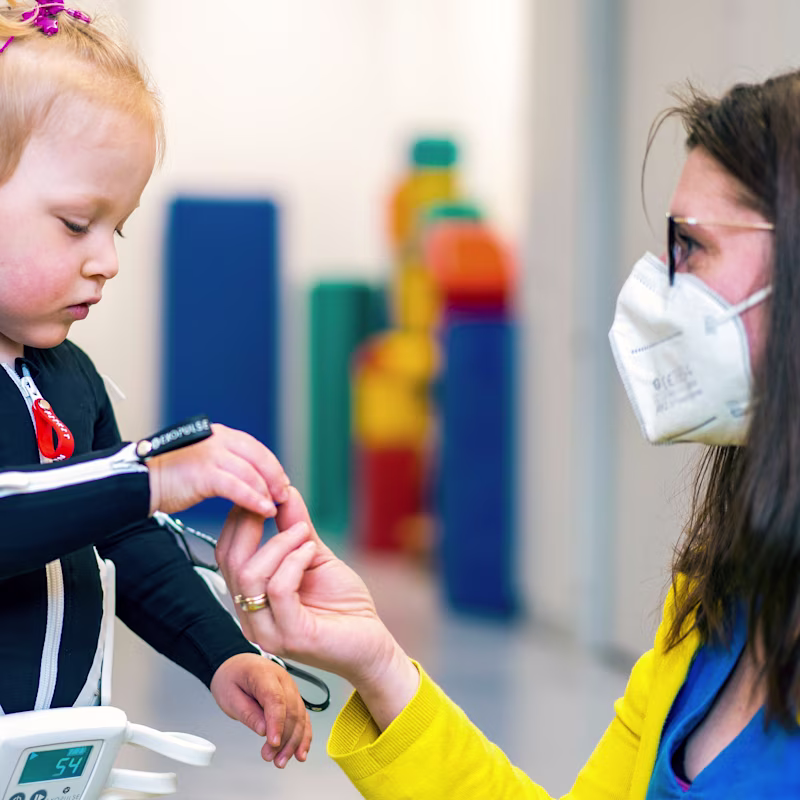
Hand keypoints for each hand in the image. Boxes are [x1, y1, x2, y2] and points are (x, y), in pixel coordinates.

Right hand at [147, 424, 289, 517]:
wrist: (140, 482)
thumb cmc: (171, 477)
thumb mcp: (205, 462)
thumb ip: (228, 464)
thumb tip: (254, 477)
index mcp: (218, 435)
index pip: (255, 448)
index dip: (271, 466)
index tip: (281, 482)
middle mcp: (216, 439)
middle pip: (258, 456)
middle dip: (274, 477)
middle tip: (283, 495)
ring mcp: (209, 454)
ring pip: (250, 472)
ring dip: (266, 491)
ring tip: (274, 506)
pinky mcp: (202, 473)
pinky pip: (236, 486)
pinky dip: (253, 498)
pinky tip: (262, 509)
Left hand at [209, 652, 311, 766]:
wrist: (237, 666)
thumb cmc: (232, 678)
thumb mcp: (229, 695)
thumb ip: (247, 712)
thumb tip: (263, 730)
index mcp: (265, 674)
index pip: (276, 698)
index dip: (276, 722)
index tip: (273, 743)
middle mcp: (283, 680)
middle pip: (291, 710)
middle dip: (284, 738)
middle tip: (270, 757)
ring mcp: (291, 689)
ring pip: (300, 716)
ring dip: (294, 741)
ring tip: (281, 761)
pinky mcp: (293, 698)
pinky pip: (303, 717)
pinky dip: (303, 736)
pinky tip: (300, 752)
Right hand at [215, 489, 419, 729]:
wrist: (371, 643)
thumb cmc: (344, 606)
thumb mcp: (315, 556)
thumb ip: (296, 528)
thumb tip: (285, 491)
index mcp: (252, 598)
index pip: (227, 554)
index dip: (239, 520)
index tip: (262, 493)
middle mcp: (252, 617)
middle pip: (230, 563)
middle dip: (249, 525)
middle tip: (274, 503)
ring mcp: (268, 631)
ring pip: (250, 576)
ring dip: (278, 544)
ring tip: (303, 532)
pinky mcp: (292, 637)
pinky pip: (279, 590)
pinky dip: (294, 562)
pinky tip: (310, 551)